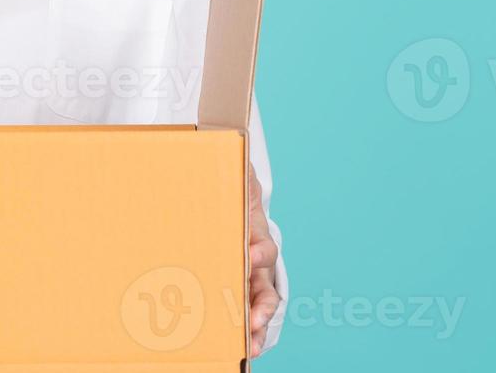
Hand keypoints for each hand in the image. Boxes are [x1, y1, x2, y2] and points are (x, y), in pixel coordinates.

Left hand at [247, 162, 280, 356]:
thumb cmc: (233, 195)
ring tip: (248, 345)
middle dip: (260, 306)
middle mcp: (258, 262)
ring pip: (260, 307)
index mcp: (256, 235)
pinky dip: (249, 331)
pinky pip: (249, 314)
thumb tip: (238, 147)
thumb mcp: (237, 180)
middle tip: (252, 319)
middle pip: (265, 287)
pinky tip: (243, 348)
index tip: (248, 259)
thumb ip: (239, 171)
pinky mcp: (240, 290)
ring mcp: (251, 279)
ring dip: (256, 326)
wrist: (230, 204)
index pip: (263, 248)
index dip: (257, 255)